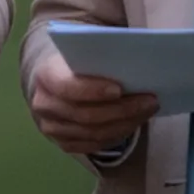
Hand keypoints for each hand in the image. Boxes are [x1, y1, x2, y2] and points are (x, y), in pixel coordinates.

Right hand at [29, 50, 156, 157]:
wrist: (54, 78)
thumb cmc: (75, 60)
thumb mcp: (82, 49)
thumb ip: (100, 54)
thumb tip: (133, 61)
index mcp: (45, 75)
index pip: (67, 87)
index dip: (93, 90)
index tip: (120, 89)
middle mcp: (44, 104)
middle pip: (85, 115)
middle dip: (122, 110)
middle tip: (150, 101)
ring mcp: (52, 127)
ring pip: (93, 133)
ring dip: (125, 124)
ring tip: (147, 111)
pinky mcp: (64, 143)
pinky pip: (94, 145)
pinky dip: (117, 135)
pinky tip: (132, 123)